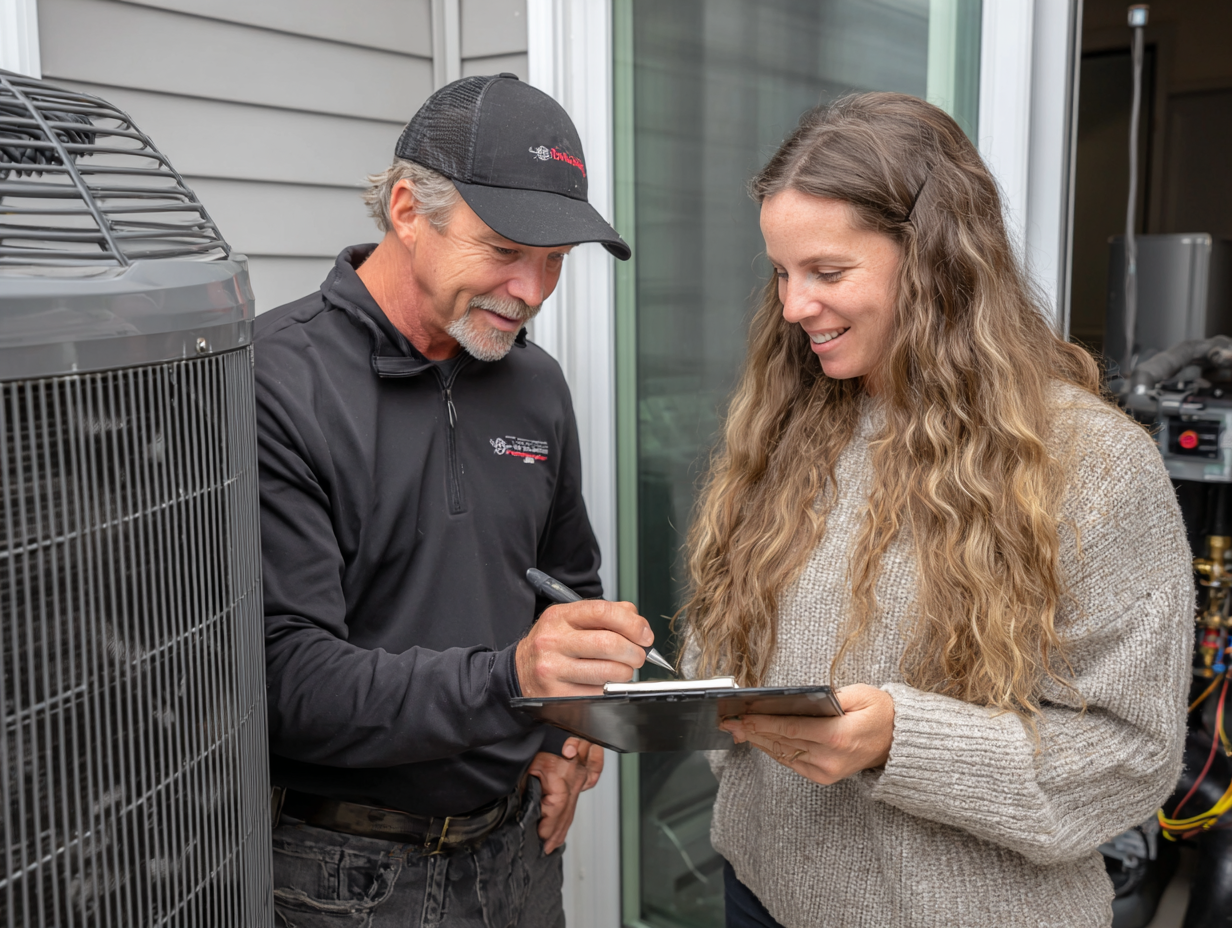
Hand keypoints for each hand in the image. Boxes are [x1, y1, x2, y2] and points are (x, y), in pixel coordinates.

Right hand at [516, 600, 650, 696]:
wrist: (518, 672)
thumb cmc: (550, 645)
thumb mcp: (569, 621)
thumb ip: (605, 616)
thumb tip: (638, 623)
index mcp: (559, 617)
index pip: (603, 612)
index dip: (632, 623)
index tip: (644, 635)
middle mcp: (553, 641)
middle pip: (609, 644)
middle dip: (634, 652)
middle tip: (638, 656)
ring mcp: (553, 669)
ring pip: (608, 672)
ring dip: (626, 673)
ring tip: (623, 670)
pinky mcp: (557, 695)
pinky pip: (598, 693)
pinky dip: (610, 689)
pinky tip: (606, 683)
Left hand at [528, 737, 604, 852]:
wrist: (549, 723)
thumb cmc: (536, 742)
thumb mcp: (525, 767)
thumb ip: (526, 788)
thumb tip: (524, 811)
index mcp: (559, 774)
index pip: (558, 808)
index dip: (549, 825)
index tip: (540, 836)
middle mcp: (574, 776)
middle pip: (566, 812)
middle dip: (555, 833)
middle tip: (546, 848)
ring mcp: (580, 775)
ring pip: (573, 806)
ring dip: (563, 826)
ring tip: (553, 843)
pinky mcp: (582, 773)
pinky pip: (585, 794)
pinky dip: (575, 807)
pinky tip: (566, 822)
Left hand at [719, 684, 894, 785]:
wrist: (898, 742)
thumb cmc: (881, 713)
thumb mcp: (860, 694)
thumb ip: (829, 696)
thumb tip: (797, 697)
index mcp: (838, 736)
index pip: (791, 728)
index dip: (764, 723)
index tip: (744, 716)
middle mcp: (830, 758)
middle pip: (782, 742)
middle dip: (754, 731)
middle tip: (730, 722)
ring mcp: (826, 770)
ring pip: (783, 754)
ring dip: (759, 741)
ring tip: (738, 730)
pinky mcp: (824, 777)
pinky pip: (792, 762)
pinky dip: (774, 750)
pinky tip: (760, 739)